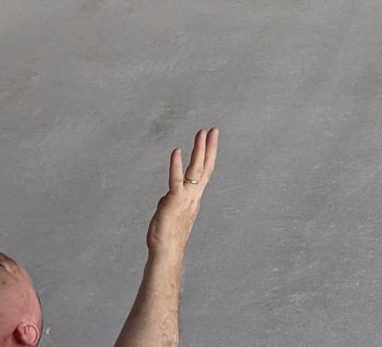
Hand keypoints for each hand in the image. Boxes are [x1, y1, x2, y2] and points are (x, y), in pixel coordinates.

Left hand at [146, 128, 216, 255]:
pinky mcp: (174, 201)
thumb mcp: (172, 214)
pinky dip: (176, 165)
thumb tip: (167, 197)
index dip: (209, 155)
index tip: (211, 139)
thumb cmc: (168, 236)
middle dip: (209, 148)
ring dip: (199, 150)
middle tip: (213, 130)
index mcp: (195, 198)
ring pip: (195, 170)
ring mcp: (185, 197)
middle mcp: (194, 195)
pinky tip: (176, 151)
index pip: (205, 172)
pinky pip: (176, 180)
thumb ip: (172, 201)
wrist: (167, 252)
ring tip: (201, 133)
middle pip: (205, 167)